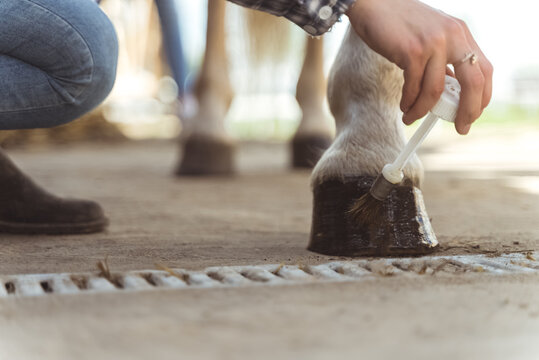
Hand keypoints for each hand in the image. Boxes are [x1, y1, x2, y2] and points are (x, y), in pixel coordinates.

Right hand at [346, 0, 492, 134]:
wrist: (373, 4)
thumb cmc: (398, 24)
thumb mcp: (429, 38)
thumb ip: (441, 61)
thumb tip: (445, 94)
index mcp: (460, 33)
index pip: (484, 69)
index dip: (482, 96)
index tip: (472, 113)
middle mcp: (452, 36)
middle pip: (473, 82)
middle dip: (468, 110)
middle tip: (461, 127)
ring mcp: (433, 43)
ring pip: (436, 90)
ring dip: (423, 110)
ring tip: (412, 117)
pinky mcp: (412, 51)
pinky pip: (414, 88)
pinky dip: (409, 103)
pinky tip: (404, 106)